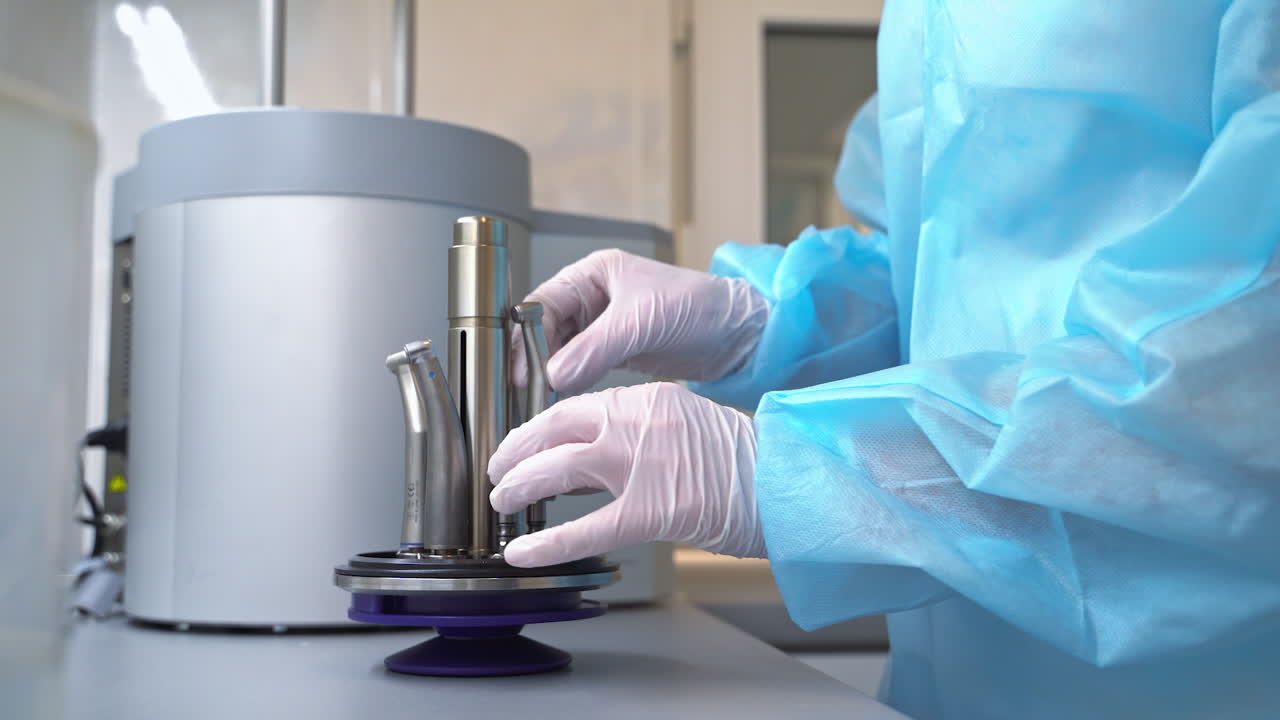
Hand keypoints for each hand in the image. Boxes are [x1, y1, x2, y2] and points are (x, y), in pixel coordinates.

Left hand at [488, 382, 765, 566]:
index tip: (524, 441)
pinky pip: (586, 530)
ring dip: (522, 485)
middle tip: (500, 468)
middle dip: (518, 449)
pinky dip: (548, 543)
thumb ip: (641, 433)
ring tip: (503, 502)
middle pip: (556, 428)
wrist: (787, 480)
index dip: (540, 427)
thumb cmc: (747, 460)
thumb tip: (594, 460)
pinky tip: (522, 554)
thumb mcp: (688, 423)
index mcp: (648, 399)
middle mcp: (637, 422)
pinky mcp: (651, 511)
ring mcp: (640, 465)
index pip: (577, 406)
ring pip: (559, 468)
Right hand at [515, 249, 768, 393]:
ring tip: (544, 396)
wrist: (736, 335)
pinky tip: (565, 397)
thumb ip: (596, 347)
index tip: (521, 366)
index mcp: (594, 274)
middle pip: (545, 328)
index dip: (528, 335)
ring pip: (560, 351)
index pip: (543, 302)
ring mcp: (602, 327)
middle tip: (528, 386)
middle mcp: (593, 298)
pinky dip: (570, 382)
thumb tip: (555, 373)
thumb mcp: (643, 321)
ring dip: (552, 372)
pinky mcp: (614, 352)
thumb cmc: (699, 306)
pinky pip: (580, 367)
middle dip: (536, 357)